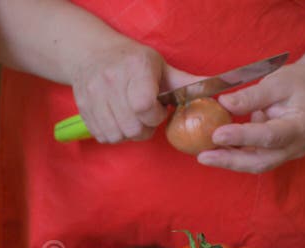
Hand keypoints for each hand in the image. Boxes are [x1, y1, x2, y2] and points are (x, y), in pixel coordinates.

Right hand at [70, 41, 199, 142]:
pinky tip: (118, 122)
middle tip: (146, 118)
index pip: (143, 105)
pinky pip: (103, 137)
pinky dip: (114, 135)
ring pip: (117, 135)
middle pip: (131, 127)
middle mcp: (111, 81)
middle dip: (144, 129)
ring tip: (132, 120)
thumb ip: (187, 83)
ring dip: (128, 134)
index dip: (154, 116)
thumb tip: (222, 91)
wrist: (92, 54)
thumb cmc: (133, 61)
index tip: (157, 111)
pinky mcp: (83, 109)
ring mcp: (93, 95)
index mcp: (136, 67)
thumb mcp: (161, 66)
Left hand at [198, 55, 304, 172]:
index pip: (270, 135)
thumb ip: (251, 95)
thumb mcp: (276, 82)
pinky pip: (252, 160)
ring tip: (204, 155)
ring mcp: (286, 153)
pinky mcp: (275, 155)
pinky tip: (213, 151)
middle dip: (230, 160)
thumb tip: (223, 103)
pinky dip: (232, 157)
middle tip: (203, 156)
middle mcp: (296, 145)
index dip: (242, 137)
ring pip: (254, 164)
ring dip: (228, 161)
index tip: (217, 134)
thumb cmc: (295, 83)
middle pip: (261, 160)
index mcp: (301, 125)